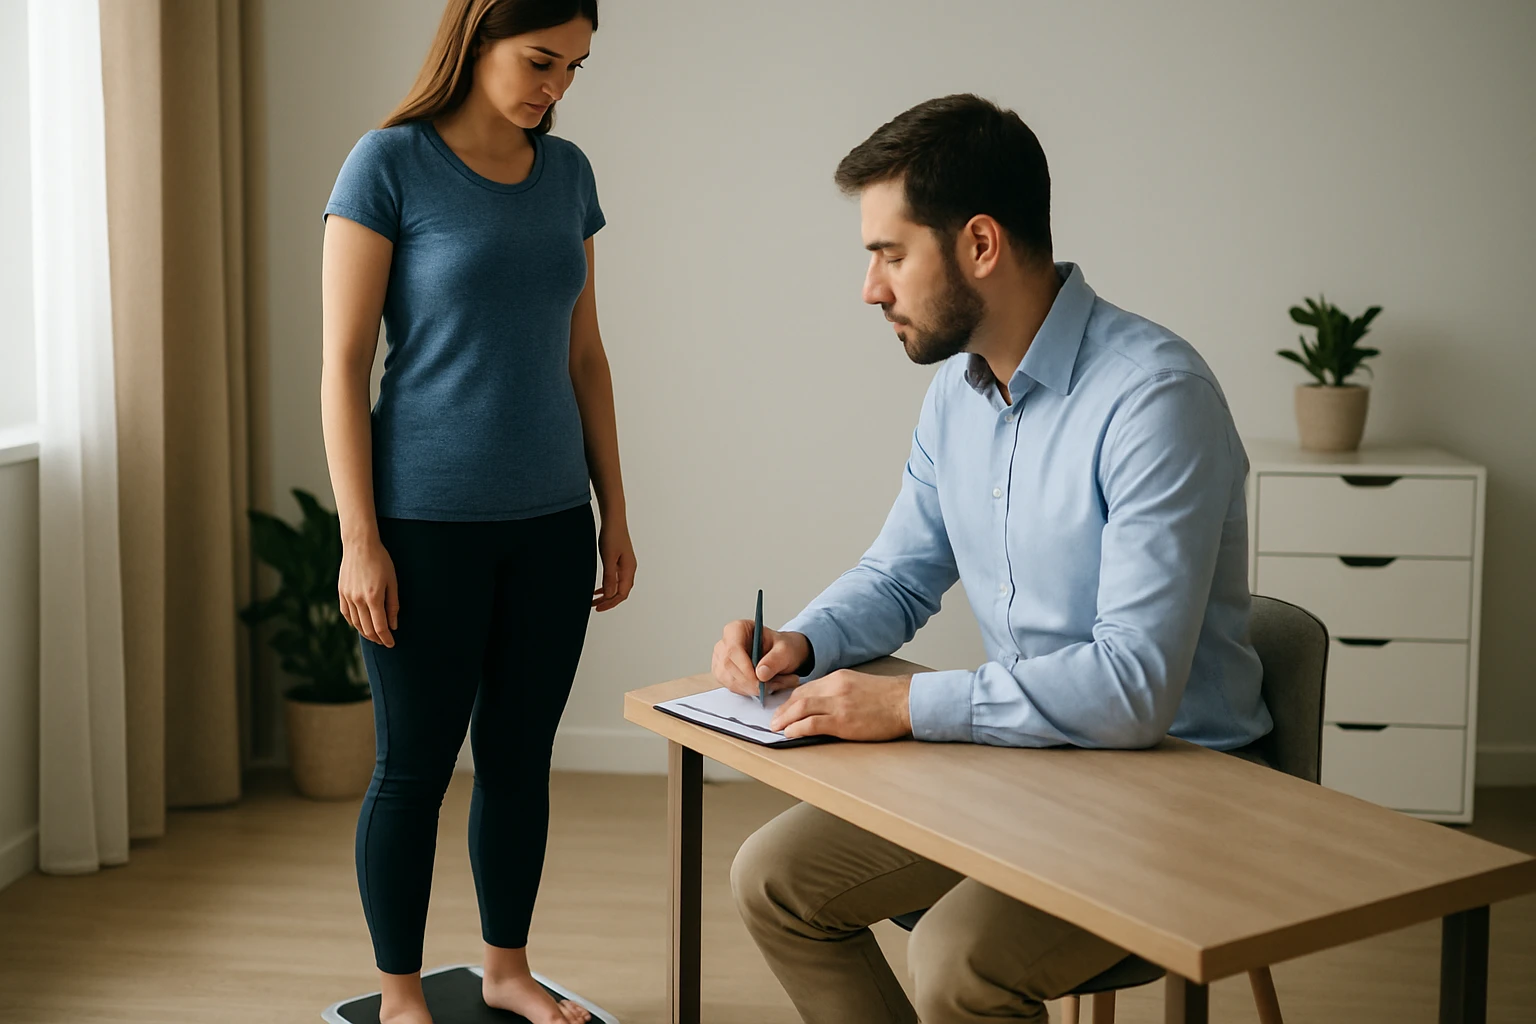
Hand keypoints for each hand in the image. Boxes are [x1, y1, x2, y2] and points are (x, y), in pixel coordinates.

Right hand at [339, 533, 398, 646]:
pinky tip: (360, 625)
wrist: (360, 545)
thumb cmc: (381, 561)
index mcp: (373, 598)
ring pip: (356, 623)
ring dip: (365, 633)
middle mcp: (358, 600)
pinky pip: (346, 614)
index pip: (380, 627)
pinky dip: (354, 623)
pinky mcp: (341, 592)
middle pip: (367, 628)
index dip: (386, 638)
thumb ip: (393, 605)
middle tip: (385, 642)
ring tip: (374, 636)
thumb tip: (393, 625)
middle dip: (377, 638)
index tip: (392, 644)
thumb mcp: (392, 582)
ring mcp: (347, 596)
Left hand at [594, 513, 635, 610]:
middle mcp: (629, 569)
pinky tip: (599, 587)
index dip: (610, 603)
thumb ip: (609, 577)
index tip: (598, 607)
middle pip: (621, 592)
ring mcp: (626, 564)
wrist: (614, 519)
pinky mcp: (621, 560)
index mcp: (628, 570)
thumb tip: (609, 595)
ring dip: (607, 594)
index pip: (622, 594)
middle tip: (594, 605)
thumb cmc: (612, 535)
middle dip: (608, 601)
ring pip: (618, 586)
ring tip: (594, 599)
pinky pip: (616, 578)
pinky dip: (608, 585)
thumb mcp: (608, 558)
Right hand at [713, 623, 808, 697]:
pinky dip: (748, 691)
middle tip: (770, 687)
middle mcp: (724, 644)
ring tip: (773, 685)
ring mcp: (720, 660)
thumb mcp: (786, 650)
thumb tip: (760, 673)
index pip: (733, 649)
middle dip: (750, 682)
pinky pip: (732, 687)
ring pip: (729, 680)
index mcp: (737, 629)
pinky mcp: (723, 675)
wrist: (781, 655)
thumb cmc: (781, 648)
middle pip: (729, 667)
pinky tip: (763, 687)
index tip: (760, 681)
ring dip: (751, 689)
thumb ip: (775, 660)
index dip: (745, 668)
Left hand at [770, 670, 913, 741]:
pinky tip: (790, 734)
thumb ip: (839, 692)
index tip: (784, 710)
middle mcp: (834, 688)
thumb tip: (822, 705)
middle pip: (799, 697)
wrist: (905, 701)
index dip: (791, 701)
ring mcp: (838, 704)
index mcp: (838, 678)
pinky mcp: (842, 721)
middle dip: (783, 710)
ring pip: (801, 708)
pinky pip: (812, 724)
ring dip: (784, 719)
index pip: (806, 688)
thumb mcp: (858, 685)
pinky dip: (797, 728)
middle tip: (774, 721)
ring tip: (777, 728)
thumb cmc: (886, 697)